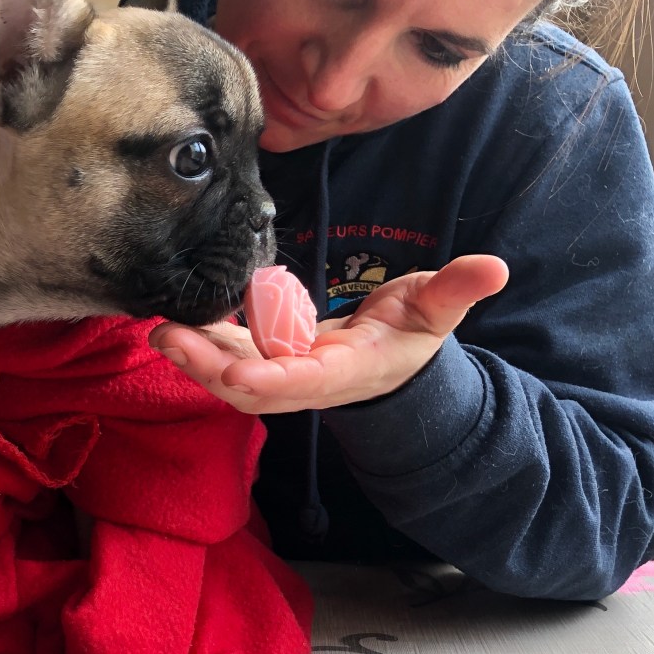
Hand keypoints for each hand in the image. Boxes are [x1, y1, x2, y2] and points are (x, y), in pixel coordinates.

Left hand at [148, 254, 508, 415]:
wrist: (389, 361)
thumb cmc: (411, 335)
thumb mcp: (435, 311)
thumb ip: (456, 290)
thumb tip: (494, 266)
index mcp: (347, 371)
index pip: (305, 382)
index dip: (269, 379)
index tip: (233, 372)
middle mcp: (307, 380)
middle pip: (251, 387)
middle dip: (208, 368)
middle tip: (168, 337)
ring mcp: (282, 372)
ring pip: (230, 374)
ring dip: (194, 356)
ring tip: (158, 328)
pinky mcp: (265, 357)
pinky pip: (227, 354)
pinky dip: (199, 342)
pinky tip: (172, 318)